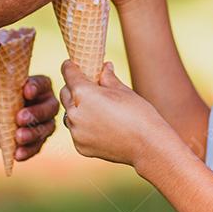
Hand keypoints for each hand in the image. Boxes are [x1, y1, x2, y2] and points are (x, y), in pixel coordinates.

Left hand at [0, 75, 58, 161]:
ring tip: (17, 138)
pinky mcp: (38, 141)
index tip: (27, 92)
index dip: (36, 87)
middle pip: (49, 108)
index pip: (42, 84)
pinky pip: (36, 147)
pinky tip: (17, 154)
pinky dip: (27, 151)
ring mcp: (44, 123)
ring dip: (31, 134)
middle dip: (35, 113)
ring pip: (44, 129)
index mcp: (38, 85)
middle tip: (19, 118)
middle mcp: (46, 104)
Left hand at [59, 60, 175, 166]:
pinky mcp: (80, 147)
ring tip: (96, 107)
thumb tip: (104, 67)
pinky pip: (76, 131)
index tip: (70, 64)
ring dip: (77, 108)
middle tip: (87, 86)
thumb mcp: (122, 90)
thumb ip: (107, 78)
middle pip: (65, 93)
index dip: (69, 67)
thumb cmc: (138, 113)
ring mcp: (76, 132)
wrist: (147, 145)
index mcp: (83, 93)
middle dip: (73, 87)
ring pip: (69, 114)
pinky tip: (100, 125)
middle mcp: (74, 113)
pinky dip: (83, 126)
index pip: (68, 73)